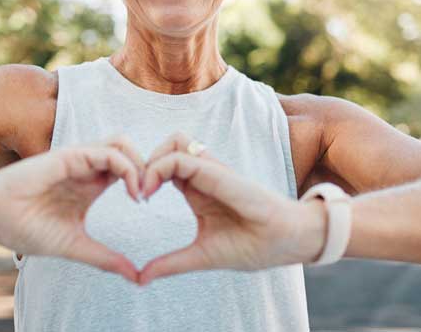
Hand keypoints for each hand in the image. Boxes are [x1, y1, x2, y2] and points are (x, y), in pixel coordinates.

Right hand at [0, 136, 144, 282]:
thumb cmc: (24, 228)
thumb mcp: (75, 246)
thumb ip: (105, 258)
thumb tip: (135, 277)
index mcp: (90, 185)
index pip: (128, 170)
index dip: (145, 182)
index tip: (148, 207)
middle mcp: (87, 168)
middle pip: (130, 152)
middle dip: (149, 168)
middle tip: (151, 195)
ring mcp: (79, 159)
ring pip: (123, 144)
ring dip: (140, 164)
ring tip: (142, 192)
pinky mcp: (71, 156)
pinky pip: (109, 152)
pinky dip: (127, 168)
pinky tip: (131, 191)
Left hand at [137, 133, 326, 284]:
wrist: (286, 242)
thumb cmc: (252, 246)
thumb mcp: (200, 256)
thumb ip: (171, 263)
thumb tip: (141, 278)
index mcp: (197, 190)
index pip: (164, 166)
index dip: (144, 177)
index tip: (135, 200)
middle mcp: (203, 176)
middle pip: (166, 147)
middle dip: (142, 163)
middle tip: (134, 192)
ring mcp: (211, 171)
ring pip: (173, 142)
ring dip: (151, 159)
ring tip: (143, 189)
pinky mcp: (218, 173)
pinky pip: (183, 157)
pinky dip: (160, 167)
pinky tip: (150, 191)